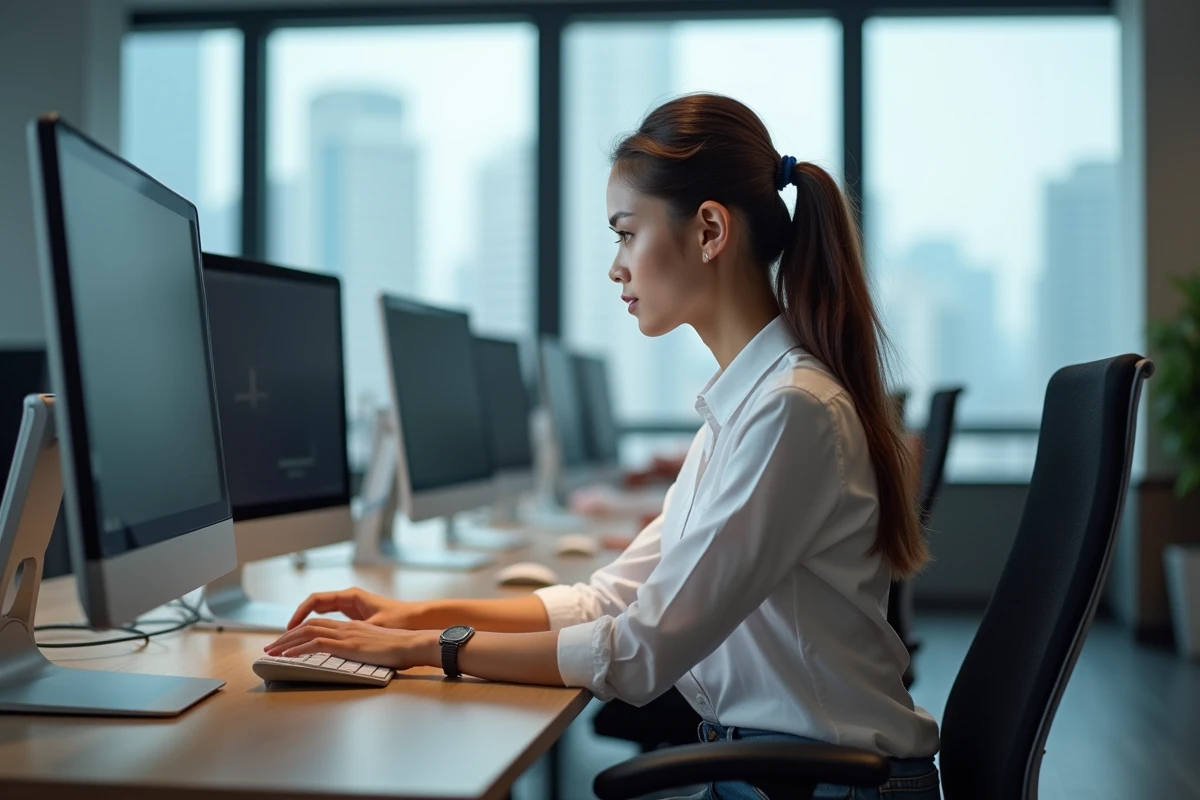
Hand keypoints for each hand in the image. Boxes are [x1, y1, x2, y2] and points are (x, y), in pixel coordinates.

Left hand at [265, 618, 437, 670]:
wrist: (412, 644)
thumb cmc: (401, 649)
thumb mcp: (377, 648)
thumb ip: (363, 650)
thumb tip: (356, 660)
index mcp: (353, 627)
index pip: (319, 625)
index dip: (300, 632)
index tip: (287, 642)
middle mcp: (346, 627)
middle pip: (308, 626)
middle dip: (286, 637)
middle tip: (271, 648)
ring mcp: (346, 635)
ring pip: (308, 633)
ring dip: (287, 642)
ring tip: (272, 652)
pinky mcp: (348, 645)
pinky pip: (317, 644)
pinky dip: (299, 649)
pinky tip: (287, 656)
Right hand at [287, 587, 423, 629]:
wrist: (419, 621)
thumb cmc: (400, 620)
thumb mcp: (375, 625)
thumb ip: (354, 630)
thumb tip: (332, 637)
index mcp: (351, 597)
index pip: (315, 601)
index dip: (299, 614)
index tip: (289, 628)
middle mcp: (349, 599)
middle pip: (314, 608)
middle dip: (296, 623)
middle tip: (281, 639)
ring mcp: (352, 608)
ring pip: (320, 615)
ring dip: (305, 627)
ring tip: (290, 642)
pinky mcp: (356, 618)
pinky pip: (330, 621)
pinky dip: (318, 628)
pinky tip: (310, 641)